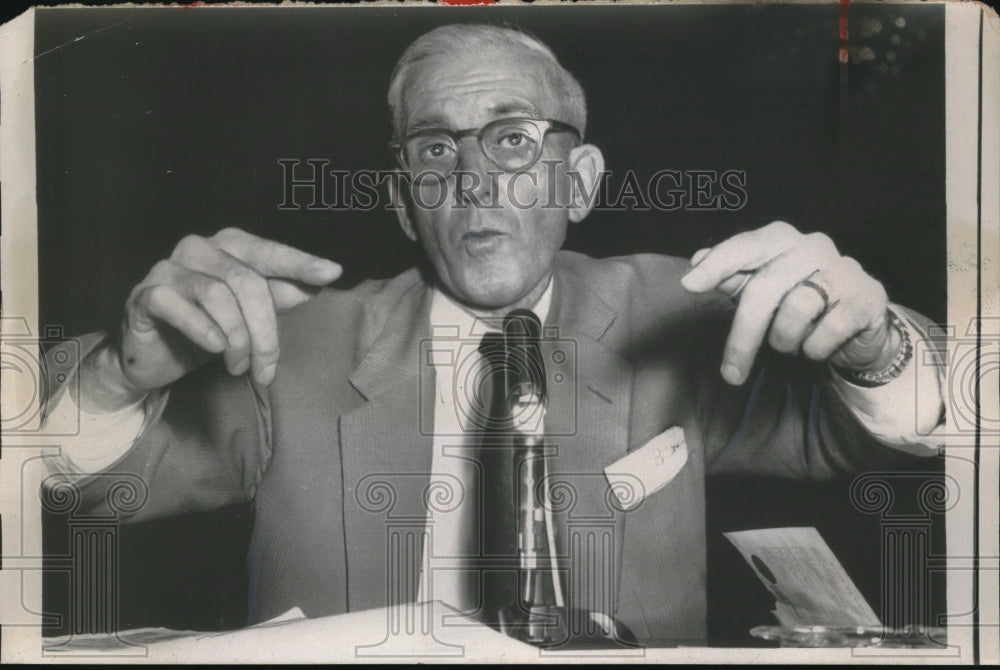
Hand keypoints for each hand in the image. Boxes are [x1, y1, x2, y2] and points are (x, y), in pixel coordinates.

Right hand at [85, 228, 341, 409]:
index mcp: (229, 246)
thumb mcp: (251, 318)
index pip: (269, 251)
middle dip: (265, 331)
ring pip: (218, 296)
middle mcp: (199, 248)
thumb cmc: (208, 331)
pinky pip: (179, 306)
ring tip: (238, 367)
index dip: (300, 262)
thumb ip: (279, 298)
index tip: (332, 272)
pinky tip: (215, 348)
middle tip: (267, 369)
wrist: (153, 360)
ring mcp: (169, 268)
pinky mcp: (145, 294)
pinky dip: (203, 330)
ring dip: (236, 339)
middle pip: (247, 281)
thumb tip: (317, 285)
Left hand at [680, 221, 897, 384]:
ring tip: (789, 343)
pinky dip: (815, 347)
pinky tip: (817, 346)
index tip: (689, 285)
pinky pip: (829, 329)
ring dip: (784, 340)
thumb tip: (694, 265)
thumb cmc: (797, 301)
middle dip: (743, 337)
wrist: (857, 325)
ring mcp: (843, 269)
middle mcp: (813, 245)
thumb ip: (730, 276)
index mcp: (781, 239)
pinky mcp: (867, 296)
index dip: (717, 264)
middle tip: (730, 374)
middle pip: (764, 288)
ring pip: (796, 310)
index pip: (745, 245)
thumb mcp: (760, 289)